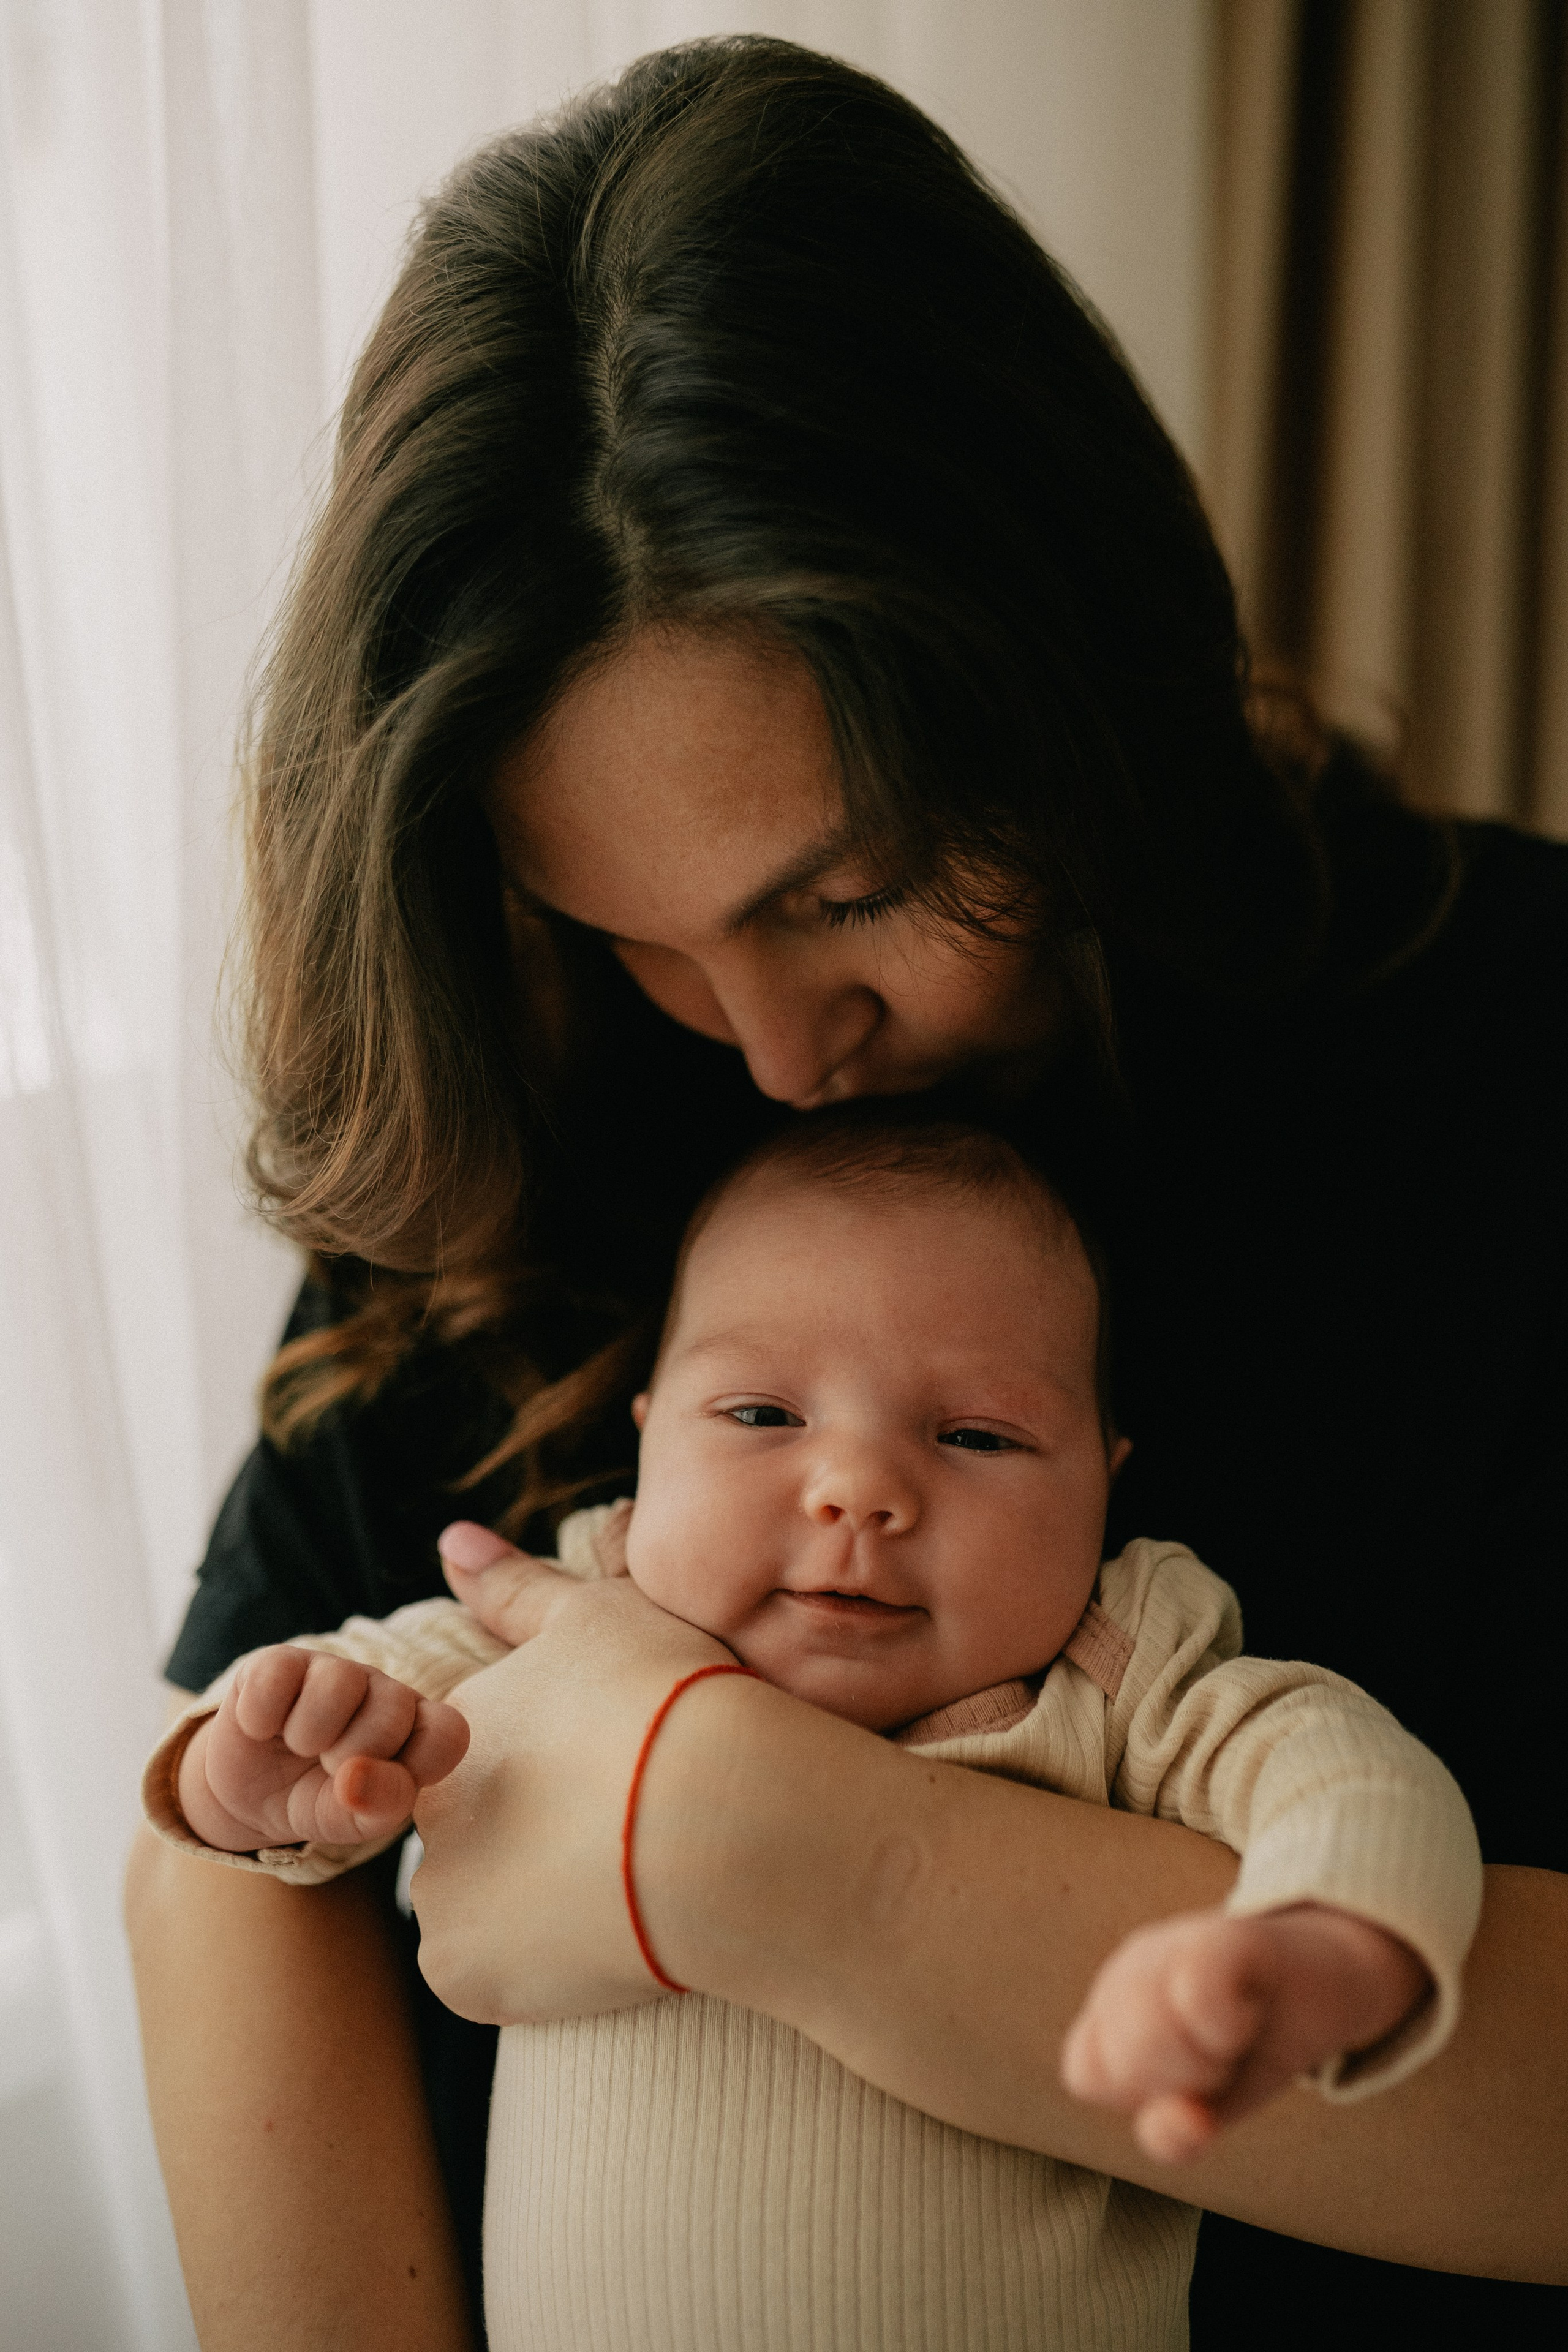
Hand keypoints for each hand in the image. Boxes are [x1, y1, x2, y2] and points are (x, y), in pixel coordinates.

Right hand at [177, 1647, 469, 1853]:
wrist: (249, 1796)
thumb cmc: (317, 1800)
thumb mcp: (353, 1821)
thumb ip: (378, 1806)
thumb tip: (355, 1779)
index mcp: (416, 1727)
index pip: (448, 1732)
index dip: (416, 1766)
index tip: (380, 1790)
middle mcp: (382, 1689)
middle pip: (394, 1707)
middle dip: (354, 1755)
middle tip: (329, 1767)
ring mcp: (332, 1669)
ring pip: (339, 1682)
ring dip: (309, 1734)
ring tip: (300, 1746)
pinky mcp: (279, 1661)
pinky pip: (278, 1676)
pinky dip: (261, 1718)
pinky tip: (262, 1729)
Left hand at [410, 1524, 734, 2023]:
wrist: (720, 1812)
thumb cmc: (672, 1699)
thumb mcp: (600, 1617)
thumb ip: (519, 1590)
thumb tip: (450, 1542)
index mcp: (457, 1723)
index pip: (491, 1762)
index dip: (564, 1773)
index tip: (622, 1773)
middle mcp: (426, 1805)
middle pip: (481, 1838)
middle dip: (541, 1842)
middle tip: (626, 1834)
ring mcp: (437, 1894)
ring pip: (485, 1912)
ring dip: (540, 1908)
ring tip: (627, 1887)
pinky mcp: (462, 1973)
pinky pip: (494, 1977)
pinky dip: (545, 1971)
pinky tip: (606, 1937)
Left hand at [1060, 1902, 1430, 2161]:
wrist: (1332, 1982)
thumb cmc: (1258, 2042)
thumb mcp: (1211, 2101)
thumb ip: (1176, 2133)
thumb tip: (1182, 2125)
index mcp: (1113, 2008)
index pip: (1086, 2071)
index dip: (1141, 2095)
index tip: (1194, 2082)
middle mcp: (1130, 1969)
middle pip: (1122, 2060)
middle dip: (1182, 2080)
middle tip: (1226, 2051)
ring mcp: (1174, 1943)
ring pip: (1151, 2032)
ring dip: (1208, 2057)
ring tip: (1238, 2029)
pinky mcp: (1227, 1936)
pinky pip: (1198, 1988)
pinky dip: (1227, 2021)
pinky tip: (1250, 2007)